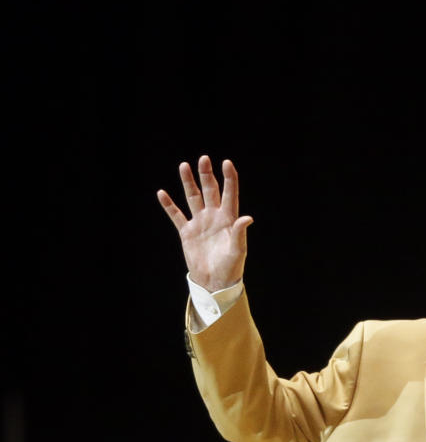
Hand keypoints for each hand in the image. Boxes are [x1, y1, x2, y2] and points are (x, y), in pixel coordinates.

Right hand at [157, 155, 252, 290]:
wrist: (215, 283)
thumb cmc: (231, 268)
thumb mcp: (238, 251)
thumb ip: (240, 233)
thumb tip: (247, 218)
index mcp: (229, 219)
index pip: (230, 194)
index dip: (229, 178)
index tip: (226, 163)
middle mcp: (214, 217)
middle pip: (210, 190)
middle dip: (206, 175)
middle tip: (203, 159)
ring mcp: (200, 223)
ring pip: (193, 197)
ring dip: (188, 182)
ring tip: (183, 166)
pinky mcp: (187, 232)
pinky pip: (176, 215)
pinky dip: (169, 205)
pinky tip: (162, 193)